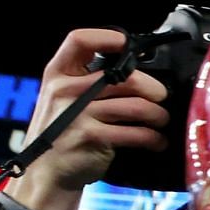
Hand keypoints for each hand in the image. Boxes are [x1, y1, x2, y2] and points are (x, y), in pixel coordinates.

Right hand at [4, 29, 169, 209]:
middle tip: (161, 97)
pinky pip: (136, 133)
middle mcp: (65, 89)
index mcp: (58, 73)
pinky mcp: (91, 136)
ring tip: (161, 121)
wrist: (48, 171)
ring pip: (136, 106)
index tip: (129, 45)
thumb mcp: (66, 99)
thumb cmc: (64, 132)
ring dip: (158, 115)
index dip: (108, 38)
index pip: (79, 40)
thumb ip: (90, 82)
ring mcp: (77, 113)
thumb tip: (137, 72)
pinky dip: (153, 138)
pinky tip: (157, 141)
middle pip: (123, 76)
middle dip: (152, 88)